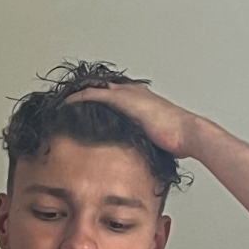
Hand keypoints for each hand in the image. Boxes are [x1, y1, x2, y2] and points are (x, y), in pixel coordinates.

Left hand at [64, 82, 201, 158]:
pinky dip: (77, 98)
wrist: (186, 133)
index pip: (116, 96)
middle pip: (103, 88)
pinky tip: (64, 105)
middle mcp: (134, 93)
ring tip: (61, 104)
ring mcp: (127, 94)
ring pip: (94, 88)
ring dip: (78, 95)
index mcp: (143, 101)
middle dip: (86, 96)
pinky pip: (91, 94)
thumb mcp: (157, 141)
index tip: (87, 112)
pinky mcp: (121, 99)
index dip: (101, 102)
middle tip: (69, 105)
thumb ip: (146, 144)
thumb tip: (140, 160)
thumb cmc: (178, 140)